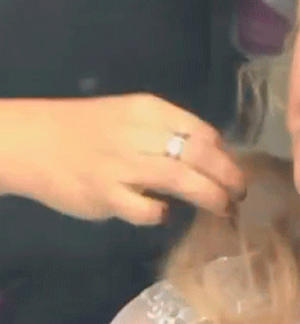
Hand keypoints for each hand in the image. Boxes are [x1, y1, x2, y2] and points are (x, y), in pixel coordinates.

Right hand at [1, 94, 246, 224]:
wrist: (34, 141)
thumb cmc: (90, 128)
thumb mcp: (132, 116)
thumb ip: (169, 131)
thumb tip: (213, 154)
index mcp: (150, 110)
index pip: (202, 131)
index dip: (225, 153)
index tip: (232, 168)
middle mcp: (140, 133)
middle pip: (200, 154)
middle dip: (228, 175)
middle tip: (241, 192)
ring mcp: (122, 165)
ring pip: (181, 179)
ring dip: (210, 195)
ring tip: (224, 207)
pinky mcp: (105, 195)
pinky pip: (147, 209)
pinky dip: (162, 213)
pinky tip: (165, 214)